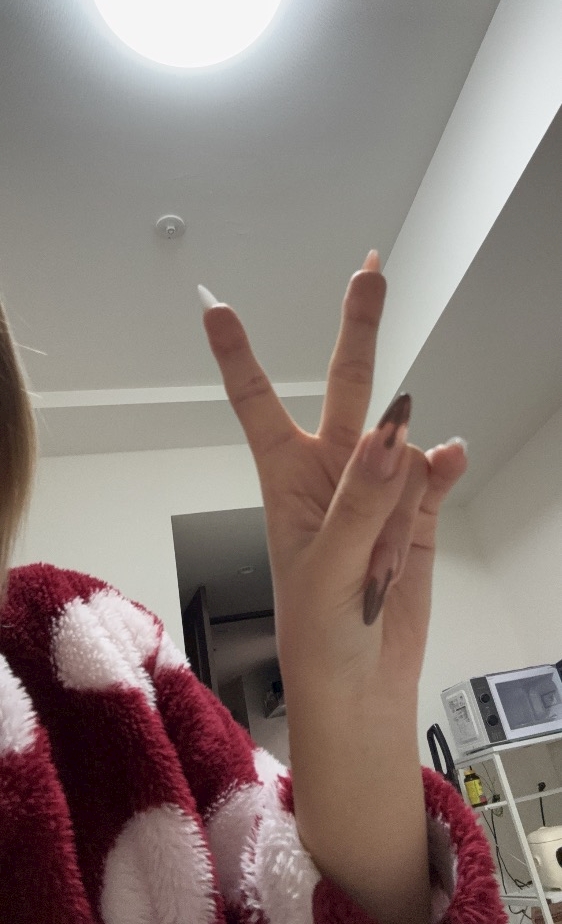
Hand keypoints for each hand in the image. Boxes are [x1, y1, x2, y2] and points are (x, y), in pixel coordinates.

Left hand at [201, 251, 465, 922]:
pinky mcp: (415, 517)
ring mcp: (378, 494)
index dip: (239, 356)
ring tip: (396, 509)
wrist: (363, 689)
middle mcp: (332, 475)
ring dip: (405, 460)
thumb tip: (392, 433)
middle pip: (348, 389)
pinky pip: (432, 477)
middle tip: (370, 272)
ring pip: (400, 443)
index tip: (216, 307)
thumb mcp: (325, 568)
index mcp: (287, 480)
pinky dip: (442, 468)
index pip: (259, 404)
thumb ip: (359, 500)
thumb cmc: (317, 635)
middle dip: (359, 329)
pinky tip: (450, 458)